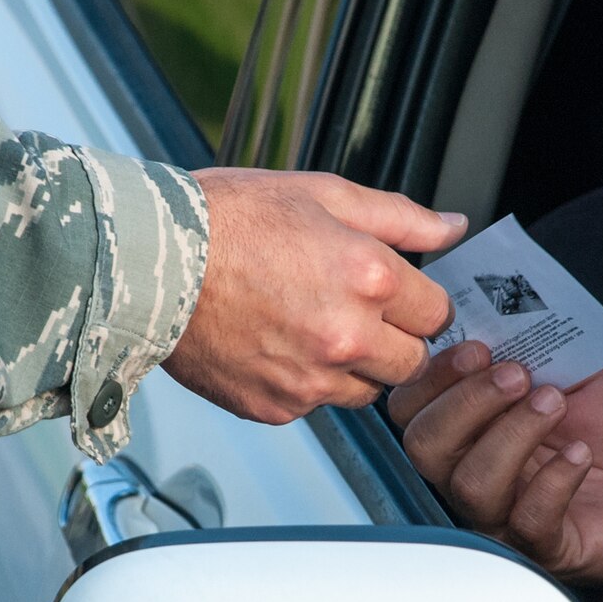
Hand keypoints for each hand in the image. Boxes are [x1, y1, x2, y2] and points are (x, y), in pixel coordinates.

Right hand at [163, 170, 464, 422]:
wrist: (148, 263)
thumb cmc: (229, 218)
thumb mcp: (321, 193)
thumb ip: (400, 217)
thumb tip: (454, 227)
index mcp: (369, 278)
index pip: (437, 313)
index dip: (418, 300)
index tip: (393, 293)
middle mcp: (348, 338)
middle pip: (412, 362)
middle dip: (393, 339)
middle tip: (351, 309)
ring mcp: (311, 380)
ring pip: (365, 390)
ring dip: (352, 365)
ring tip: (305, 323)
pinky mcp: (275, 408)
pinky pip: (314, 404)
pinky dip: (304, 382)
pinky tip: (273, 343)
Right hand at [389, 344, 602, 601]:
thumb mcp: (574, 374)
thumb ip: (538, 348)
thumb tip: (509, 312)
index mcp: (469, 431)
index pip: (410, 409)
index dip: (433, 375)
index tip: (478, 345)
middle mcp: (474, 475)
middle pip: (425, 446)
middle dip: (466, 401)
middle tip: (517, 373)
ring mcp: (506, 516)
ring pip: (471, 484)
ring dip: (512, 433)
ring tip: (554, 402)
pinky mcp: (549, 547)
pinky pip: (530, 520)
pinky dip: (555, 480)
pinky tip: (581, 453)